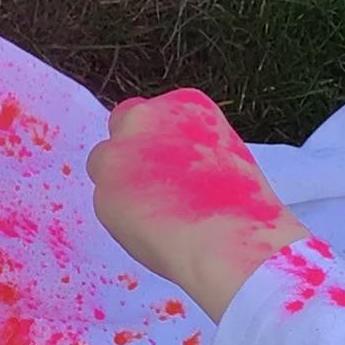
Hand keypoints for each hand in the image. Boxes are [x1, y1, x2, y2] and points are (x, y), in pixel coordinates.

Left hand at [87, 89, 310, 319]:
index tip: (168, 162)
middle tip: (150, 184)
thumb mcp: (222, 155)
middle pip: (122, 127)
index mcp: (182, 103)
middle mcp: (146, 118)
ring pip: (105, 165)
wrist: (227, 241)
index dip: (157, 140)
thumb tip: (164, 165)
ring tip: (154, 214)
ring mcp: (119, 152)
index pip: (153, 112)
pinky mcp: (102, 192)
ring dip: (120, 183)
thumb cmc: (242, 207)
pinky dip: (122, 216)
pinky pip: (106, 201)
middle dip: (130, 151)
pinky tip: (151, 233)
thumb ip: (185, 147)